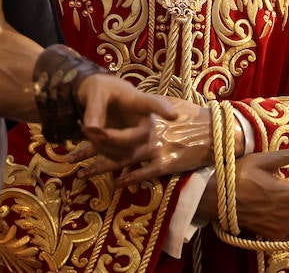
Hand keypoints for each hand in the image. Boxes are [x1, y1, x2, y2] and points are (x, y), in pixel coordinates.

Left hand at [72, 97, 217, 185]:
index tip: (82, 128)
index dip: (97, 127)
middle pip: (111, 143)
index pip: (117, 122)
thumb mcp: (173, 106)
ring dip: (101, 168)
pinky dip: (129, 178)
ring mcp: (156, 149)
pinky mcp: (165, 164)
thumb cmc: (196, 116)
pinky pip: (142, 173)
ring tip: (82, 173)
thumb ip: (156, 108)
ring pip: (121, 161)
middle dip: (90, 149)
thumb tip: (145, 107)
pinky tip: (116, 182)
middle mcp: (148, 132)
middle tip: (71, 156)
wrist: (217, 132)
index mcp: (148, 116)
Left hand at [74, 73, 176, 162]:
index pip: (154, 104)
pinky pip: (118, 161)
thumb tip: (90, 128)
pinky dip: (100, 158)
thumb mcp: (95, 91)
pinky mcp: (129, 150)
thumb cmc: (102, 90)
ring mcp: (138, 139)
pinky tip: (88, 153)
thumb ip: (94, 108)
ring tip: (84, 133)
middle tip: (87, 128)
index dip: (163, 110)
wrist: (99, 100)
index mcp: (139, 102)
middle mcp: (144, 122)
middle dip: (111, 138)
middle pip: (137, 137)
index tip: (173, 115)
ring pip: (126, 153)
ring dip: (102, 148)